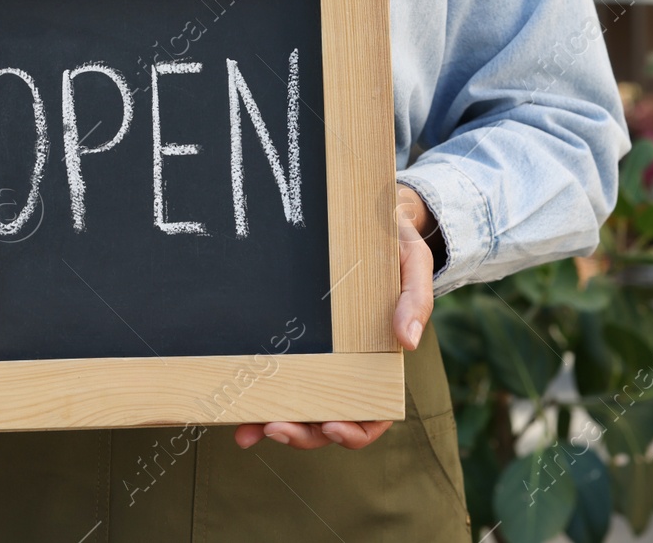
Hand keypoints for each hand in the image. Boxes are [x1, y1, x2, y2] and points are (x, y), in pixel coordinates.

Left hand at [233, 185, 435, 450]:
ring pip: (299, 408)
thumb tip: (408, 342)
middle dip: (303, 434)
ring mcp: (319, 359)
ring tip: (248, 430)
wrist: (368, 217)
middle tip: (277, 428)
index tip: (332, 426)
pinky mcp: (294, 341)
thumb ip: (415, 300)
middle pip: (329, 420)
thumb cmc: (395, 247)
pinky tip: (237, 406)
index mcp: (381, 363)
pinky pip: (276, 376)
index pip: (373, 414)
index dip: (355, 431)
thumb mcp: (414, 266)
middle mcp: (348, 368)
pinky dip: (256, 397)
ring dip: (273, 424)